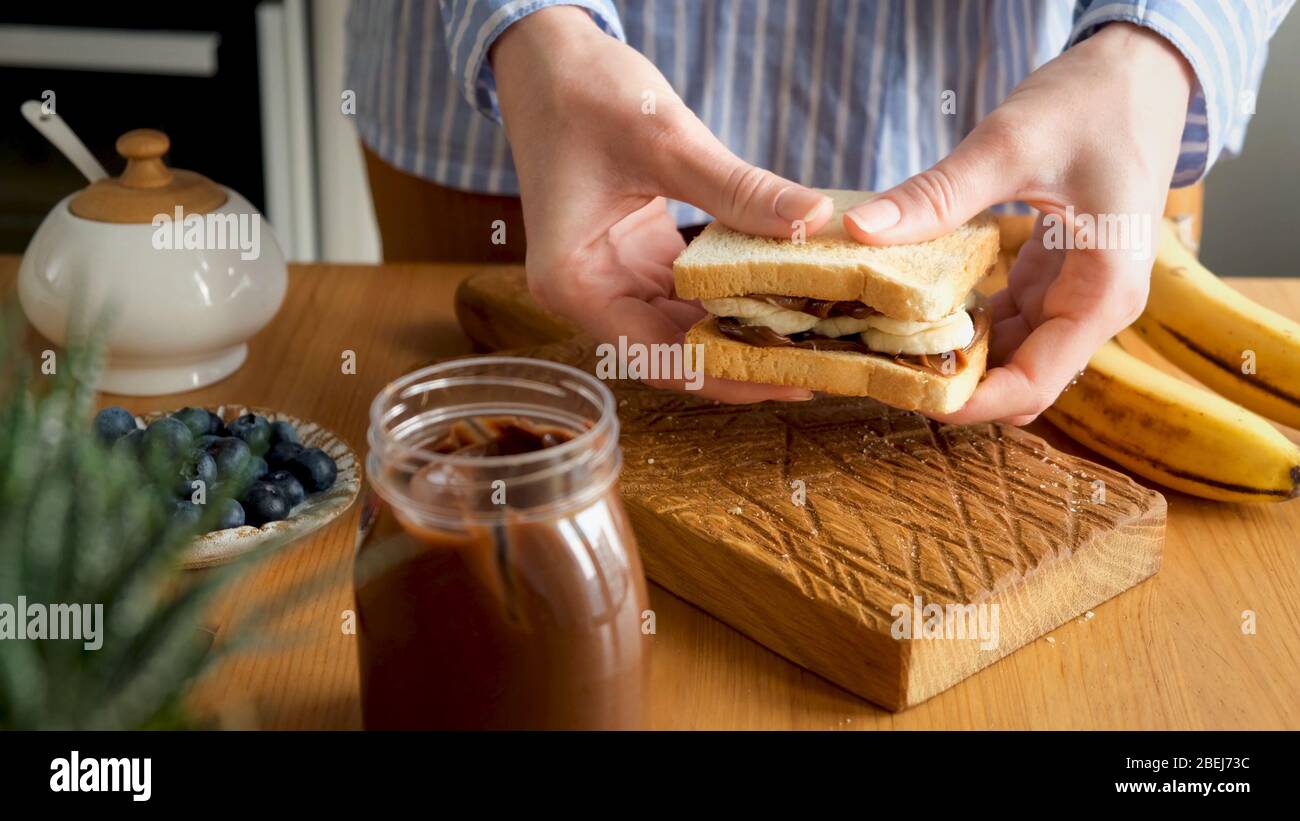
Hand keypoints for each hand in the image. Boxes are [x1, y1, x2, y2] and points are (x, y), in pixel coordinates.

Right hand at [492, 7, 832, 401]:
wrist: (547, 56)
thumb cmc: (585, 92)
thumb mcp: (667, 141)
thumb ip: (739, 190)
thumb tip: (812, 221)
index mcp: (575, 283)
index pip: (658, 358)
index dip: (727, 374)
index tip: (791, 378)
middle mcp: (586, 293)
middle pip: (673, 353)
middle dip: (742, 359)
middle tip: (819, 364)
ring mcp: (609, 277)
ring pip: (683, 327)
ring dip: (739, 330)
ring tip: (810, 338)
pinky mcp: (633, 257)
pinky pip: (686, 292)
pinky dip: (728, 294)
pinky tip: (779, 295)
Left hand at [844, 23, 1193, 424]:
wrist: (1138, 68)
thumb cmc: (1095, 102)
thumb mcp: (1011, 144)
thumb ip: (939, 194)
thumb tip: (864, 229)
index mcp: (1103, 295)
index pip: (1033, 384)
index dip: (970, 403)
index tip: (905, 396)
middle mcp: (1093, 307)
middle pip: (1018, 378)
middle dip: (953, 384)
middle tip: (879, 368)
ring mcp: (1073, 293)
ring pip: (1009, 354)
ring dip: (953, 356)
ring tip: (883, 345)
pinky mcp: (1051, 275)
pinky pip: (1004, 320)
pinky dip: (962, 323)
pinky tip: (912, 311)